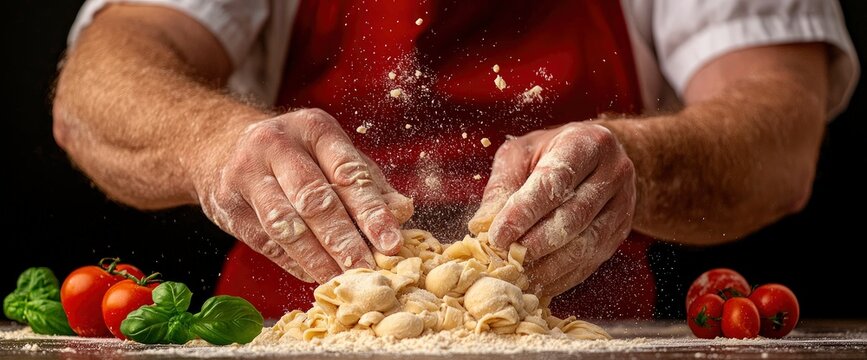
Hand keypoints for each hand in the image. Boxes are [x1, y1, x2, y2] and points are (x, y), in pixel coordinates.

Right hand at [192, 109, 413, 282]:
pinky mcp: (228, 204)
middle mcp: (277, 145)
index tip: (392, 243)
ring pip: (286, 224)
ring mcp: (247, 174)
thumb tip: (402, 211)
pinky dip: (293, 263)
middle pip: (315, 200)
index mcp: (313, 128)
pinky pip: (265, 241)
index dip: (372, 211)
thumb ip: (368, 183)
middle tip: (367, 269)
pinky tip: (314, 275)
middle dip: (344, 241)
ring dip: (317, 258)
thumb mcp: (333, 155)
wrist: (225, 147)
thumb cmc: (296, 154)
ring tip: (342, 279)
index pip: (347, 173)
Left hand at [468, 122, 634, 297]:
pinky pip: (592, 261)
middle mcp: (613, 172)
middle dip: (537, 242)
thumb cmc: (549, 153)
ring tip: (519, 276)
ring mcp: (623, 204)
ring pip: (586, 243)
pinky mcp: (620, 232)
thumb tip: (481, 225)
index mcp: (587, 143)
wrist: (596, 158)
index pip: (555, 180)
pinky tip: (538, 283)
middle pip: (574, 216)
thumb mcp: (521, 155)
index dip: (524, 211)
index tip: (498, 235)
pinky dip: (562, 277)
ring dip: (549, 266)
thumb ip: (502, 186)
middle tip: (507, 258)